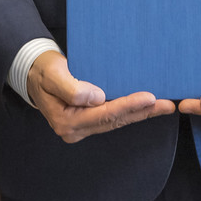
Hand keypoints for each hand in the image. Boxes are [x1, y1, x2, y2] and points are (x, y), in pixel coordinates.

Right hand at [26, 51, 173, 142]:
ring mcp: (83, 127)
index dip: (127, 105)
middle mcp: (76, 130)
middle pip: (114, 121)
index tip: (149, 98)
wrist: (33, 73)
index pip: (103, 115)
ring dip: (141, 113)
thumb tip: (97, 97)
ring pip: (116, 121)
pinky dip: (131, 111)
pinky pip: (113, 117)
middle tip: (166, 104)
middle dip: (141, 112)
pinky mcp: (89, 120)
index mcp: (66, 122)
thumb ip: (71, 88)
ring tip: (164, 106)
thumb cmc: (43, 71)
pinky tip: (147, 106)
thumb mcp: (52, 75)